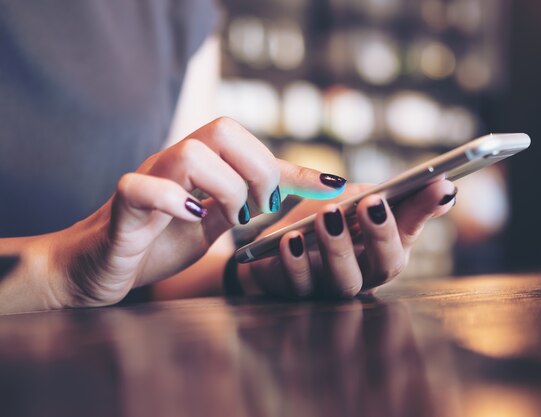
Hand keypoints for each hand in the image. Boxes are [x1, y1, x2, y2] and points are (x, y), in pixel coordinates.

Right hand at [47, 117, 345, 307]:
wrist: (104, 265)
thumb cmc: (162, 239)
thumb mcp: (218, 222)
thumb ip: (250, 203)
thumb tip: (302, 191)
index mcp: (203, 165)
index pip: (252, 145)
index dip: (294, 166)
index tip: (332, 187)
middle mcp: (177, 162)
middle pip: (222, 129)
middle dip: (257, 171)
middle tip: (260, 211)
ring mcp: (149, 178)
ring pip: (190, 153)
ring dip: (225, 189)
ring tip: (232, 220)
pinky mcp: (123, 204)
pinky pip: (143, 186)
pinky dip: (173, 200)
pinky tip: (192, 220)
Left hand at [247, 180, 456, 297]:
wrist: (268, 239)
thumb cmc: (315, 218)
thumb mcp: (350, 199)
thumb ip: (387, 196)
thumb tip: (442, 185)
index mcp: (382, 248)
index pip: (410, 230)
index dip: (425, 209)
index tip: (441, 184)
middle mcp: (364, 273)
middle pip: (385, 266)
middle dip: (381, 234)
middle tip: (372, 203)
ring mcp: (330, 286)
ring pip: (345, 281)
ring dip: (338, 247)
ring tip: (328, 215)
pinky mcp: (296, 291)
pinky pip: (299, 284)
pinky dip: (296, 262)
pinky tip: (291, 240)